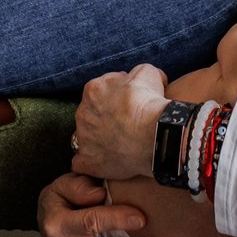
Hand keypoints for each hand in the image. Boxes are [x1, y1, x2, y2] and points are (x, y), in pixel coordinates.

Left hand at [72, 64, 168, 179]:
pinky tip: (107, 161)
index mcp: (93, 90)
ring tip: (119, 144)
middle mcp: (82, 113)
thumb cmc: (150, 103)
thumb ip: (136, 73)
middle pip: (91, 114)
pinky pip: (82, 162)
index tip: (129, 104)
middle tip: (126, 124)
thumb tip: (138, 79)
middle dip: (105, 118)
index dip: (117, 97)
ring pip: (86, 137)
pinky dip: (92, 162)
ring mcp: (83, 139)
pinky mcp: (87, 161)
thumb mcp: (147, 73)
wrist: (154, 135)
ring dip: (98, 139)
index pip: (101, 90)